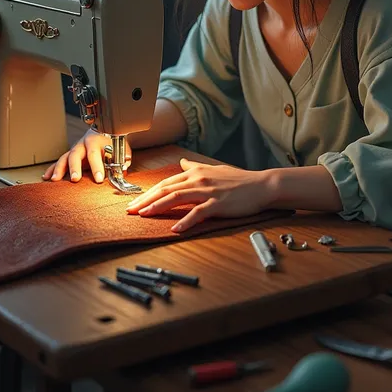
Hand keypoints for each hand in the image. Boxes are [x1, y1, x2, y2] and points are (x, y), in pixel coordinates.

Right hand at [42, 130, 131, 183]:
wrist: (107, 129)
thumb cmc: (113, 141)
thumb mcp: (121, 149)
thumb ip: (122, 160)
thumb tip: (122, 169)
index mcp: (96, 141)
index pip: (95, 154)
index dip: (97, 167)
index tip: (99, 179)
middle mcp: (83, 144)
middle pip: (76, 154)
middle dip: (75, 167)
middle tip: (75, 179)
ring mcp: (75, 149)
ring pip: (65, 157)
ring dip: (59, 169)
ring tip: (55, 180)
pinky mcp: (70, 154)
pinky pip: (59, 161)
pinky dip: (52, 169)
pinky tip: (46, 177)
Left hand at [126, 158, 272, 231]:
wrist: (261, 185)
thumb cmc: (238, 179)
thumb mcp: (213, 169)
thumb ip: (195, 167)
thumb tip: (182, 163)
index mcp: (195, 172)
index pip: (166, 182)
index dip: (148, 192)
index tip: (135, 202)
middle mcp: (198, 179)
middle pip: (166, 189)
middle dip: (146, 200)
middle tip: (131, 210)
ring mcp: (208, 191)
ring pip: (177, 198)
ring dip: (158, 206)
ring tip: (144, 215)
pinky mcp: (218, 203)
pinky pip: (198, 212)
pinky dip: (185, 221)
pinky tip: (174, 228)